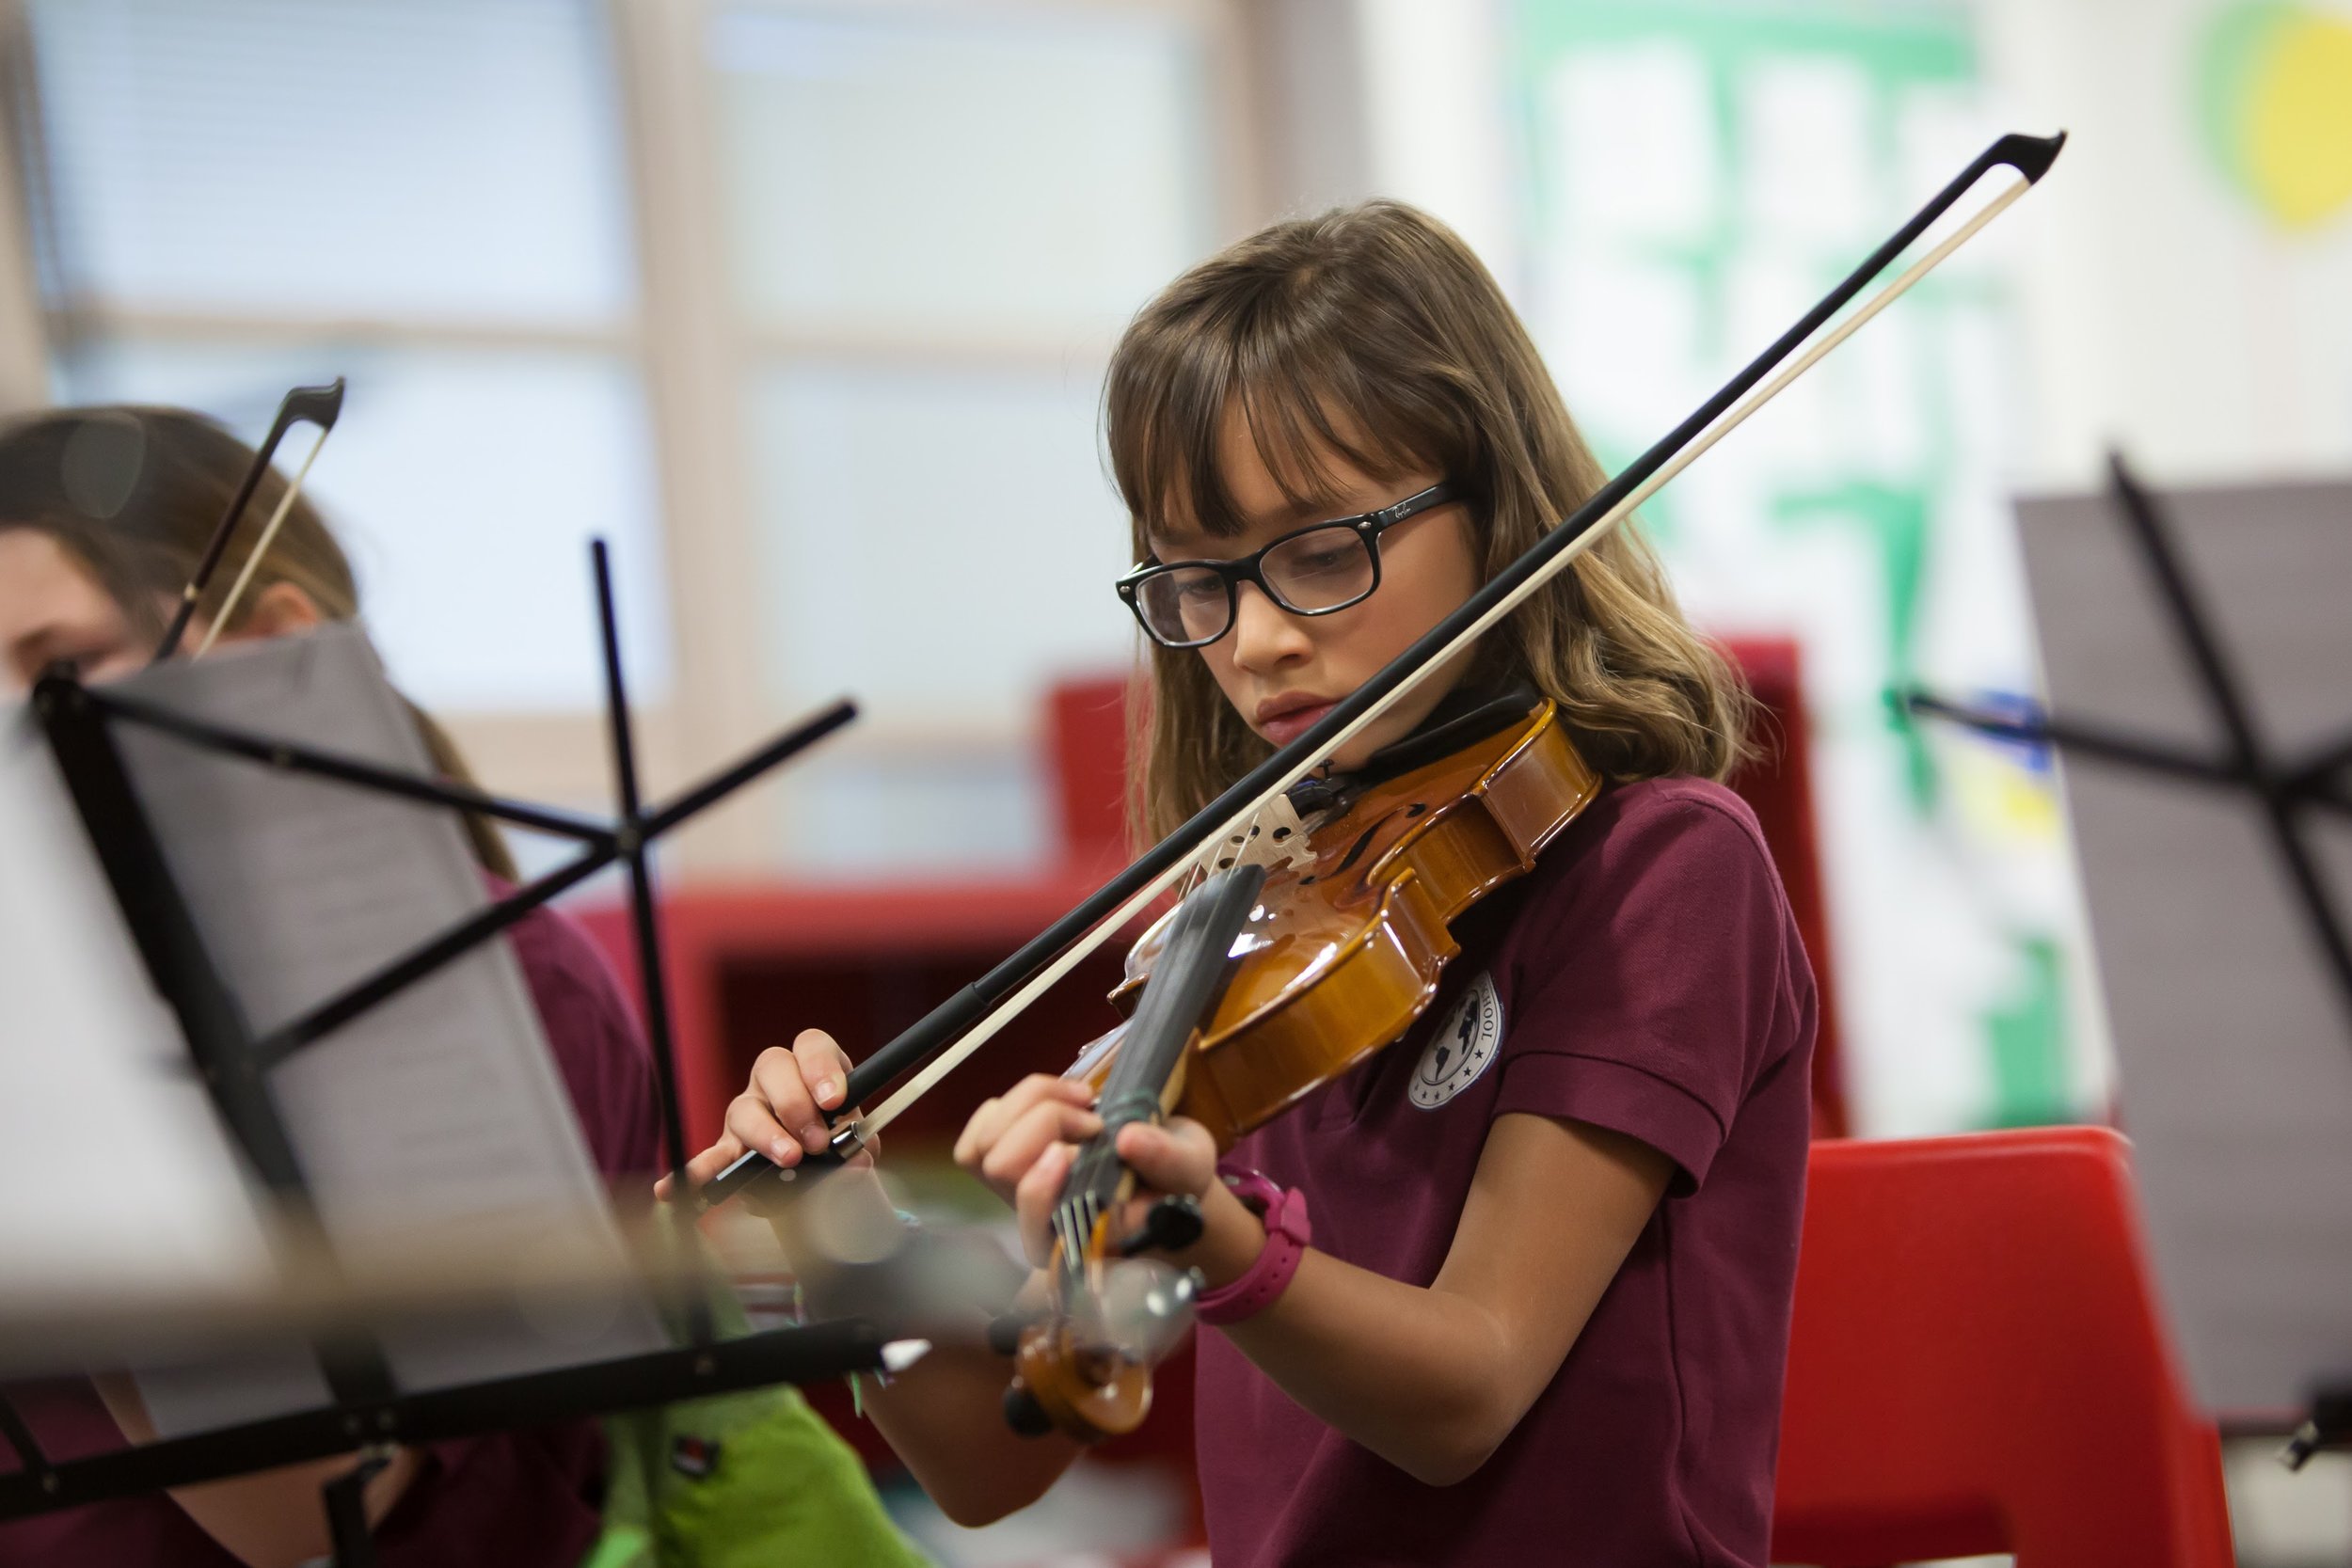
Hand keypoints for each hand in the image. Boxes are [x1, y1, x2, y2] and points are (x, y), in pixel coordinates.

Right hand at [657, 1029, 872, 1201]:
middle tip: (817, 1141)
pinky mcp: (729, 1148)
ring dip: (766, 1135)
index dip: (820, 1067)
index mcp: (811, 1067)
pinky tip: (674, 1188)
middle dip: (795, 1103)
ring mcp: (747, 1111)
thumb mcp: (857, 1139)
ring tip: (789, 1159)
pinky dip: (697, 1171)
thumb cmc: (838, 1143)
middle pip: (772, 1066)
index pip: (811, 1045)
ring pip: (743, 1108)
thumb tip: (857, 1157)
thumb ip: (860, 1143)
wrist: (820, 1176)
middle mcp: (774, 1082)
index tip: (834, 1100)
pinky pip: (709, 1156)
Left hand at [951, 1075, 1219, 1265]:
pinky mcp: (1005, 1160)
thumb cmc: (1176, 1181)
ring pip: (984, 1143)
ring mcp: (1016, 1192)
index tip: (1086, 1140)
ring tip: (1081, 1099)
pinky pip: (979, 1129)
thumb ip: (1167, 1160)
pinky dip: (1012, 1103)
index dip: (1044, 1182)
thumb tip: (1129, 1139)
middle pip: (1001, 1165)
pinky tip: (1056, 1101)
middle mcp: (1038, 1223)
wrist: (1164, 1177)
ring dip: (1030, 1103)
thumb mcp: (1191, 1169)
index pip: (1033, 1221)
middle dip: (1047, 1121)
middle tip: (1095, 1116)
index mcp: (1079, 1240)